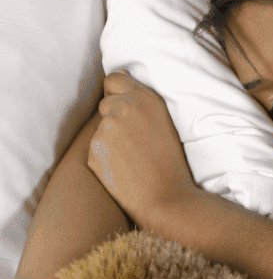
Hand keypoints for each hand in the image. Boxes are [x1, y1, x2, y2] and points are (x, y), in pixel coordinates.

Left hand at [88, 71, 196, 226]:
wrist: (166, 200)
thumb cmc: (172, 165)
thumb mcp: (166, 122)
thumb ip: (141, 99)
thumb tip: (119, 79)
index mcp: (146, 98)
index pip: (114, 80)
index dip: (117, 94)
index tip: (124, 109)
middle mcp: (123, 108)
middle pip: (106, 104)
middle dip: (115, 119)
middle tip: (135, 144)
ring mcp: (106, 129)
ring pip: (101, 129)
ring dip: (111, 140)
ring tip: (132, 160)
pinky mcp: (94, 150)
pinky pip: (96, 150)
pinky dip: (105, 159)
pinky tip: (123, 171)